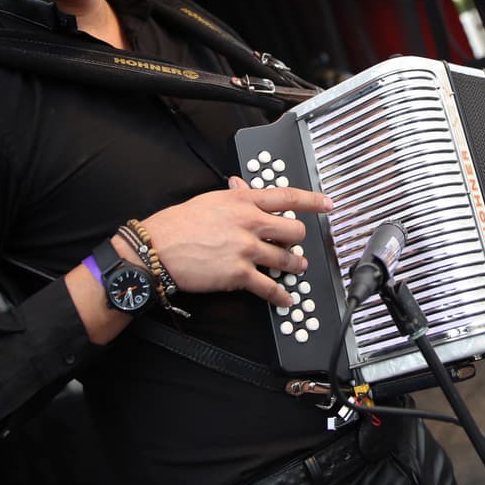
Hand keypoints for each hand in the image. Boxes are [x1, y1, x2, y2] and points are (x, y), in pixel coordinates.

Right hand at [138, 182, 333, 307]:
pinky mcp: (239, 274)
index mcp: (243, 201)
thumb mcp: (209, 200)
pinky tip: (286, 298)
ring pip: (286, 259)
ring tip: (297, 268)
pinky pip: (269, 287)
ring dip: (294, 266)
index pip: (288, 197)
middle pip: (294, 231)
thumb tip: (242, 186)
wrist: (156, 249)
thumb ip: (233, 196)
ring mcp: (246, 249)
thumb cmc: (177, 225)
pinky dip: (281, 295)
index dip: (312, 201)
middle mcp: (250, 223)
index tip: (327, 204)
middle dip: (299, 240)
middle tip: (297, 245)